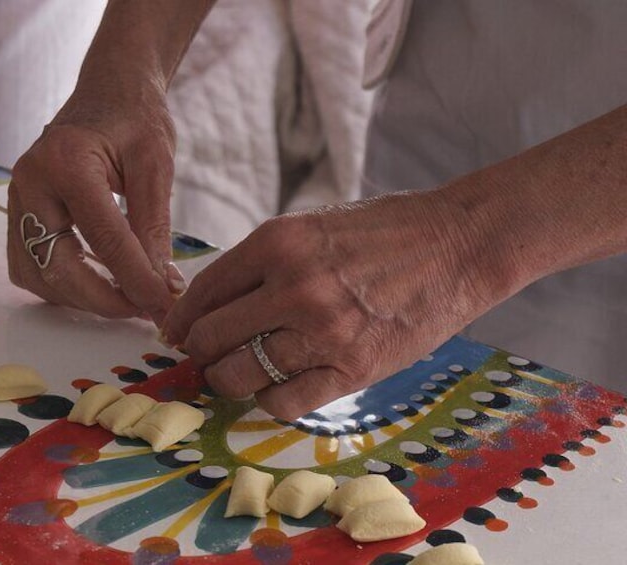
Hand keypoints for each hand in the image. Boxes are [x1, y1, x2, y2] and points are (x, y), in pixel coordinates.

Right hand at [7, 84, 183, 320]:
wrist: (108, 90)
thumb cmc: (135, 118)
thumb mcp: (156, 166)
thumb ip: (154, 229)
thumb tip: (160, 288)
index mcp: (65, 162)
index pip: (103, 239)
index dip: (136, 281)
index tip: (164, 308)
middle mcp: (29, 181)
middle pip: (56, 266)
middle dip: (102, 300)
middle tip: (143, 309)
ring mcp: (17, 198)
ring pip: (37, 274)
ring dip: (80, 298)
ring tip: (126, 296)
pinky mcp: (18, 212)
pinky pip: (29, 266)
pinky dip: (61, 285)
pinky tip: (97, 282)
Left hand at [162, 191, 517, 419]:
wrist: (458, 244)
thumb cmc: (384, 232)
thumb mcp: (312, 227)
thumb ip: (262, 262)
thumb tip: (213, 304)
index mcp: (277, 241)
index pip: (204, 291)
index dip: (180, 319)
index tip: (174, 334)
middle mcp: (293, 285)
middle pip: (211, 337)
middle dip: (199, 352)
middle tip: (205, 358)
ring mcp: (323, 330)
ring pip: (240, 376)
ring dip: (229, 380)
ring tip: (237, 374)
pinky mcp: (354, 368)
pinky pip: (284, 402)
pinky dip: (270, 400)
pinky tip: (278, 386)